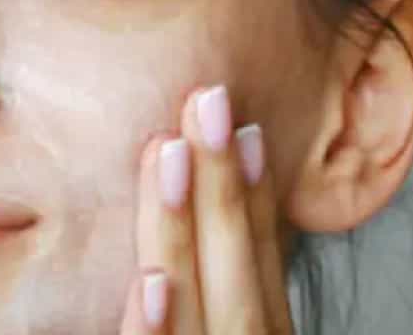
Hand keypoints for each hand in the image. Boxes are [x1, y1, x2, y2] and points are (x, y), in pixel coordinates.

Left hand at [120, 85, 294, 333]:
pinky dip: (152, 330)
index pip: (262, 264)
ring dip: (182, 231)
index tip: (247, 125)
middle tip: (207, 100)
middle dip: (223, 187)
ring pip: (198, 311)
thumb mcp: (202, 322)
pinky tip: (150, 282)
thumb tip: (174, 226)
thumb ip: (196, 290)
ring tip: (170, 153)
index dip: (256, 196)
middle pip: (238, 276)